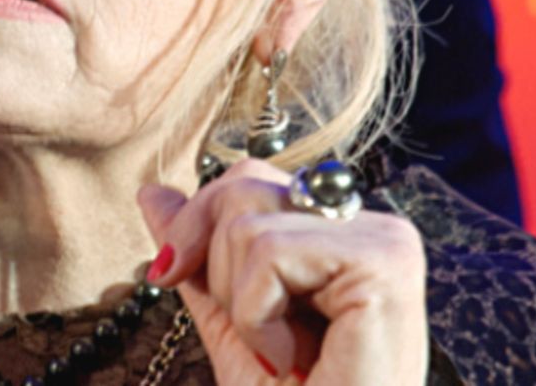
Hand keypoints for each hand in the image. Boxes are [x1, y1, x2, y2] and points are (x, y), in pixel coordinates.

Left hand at [137, 158, 427, 384]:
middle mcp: (372, 224)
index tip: (183, 282)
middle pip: (244, 186)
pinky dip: (257, 314)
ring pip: (249, 222)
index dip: (200, 230)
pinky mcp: (382, 261)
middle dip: (218, 269)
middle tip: (257, 334)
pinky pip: (271, 251)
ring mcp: (384, 240)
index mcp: (342, 232)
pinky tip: (291, 356)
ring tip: (280, 351)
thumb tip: (152, 193)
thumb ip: (200, 253)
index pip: (247, 180)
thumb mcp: (230, 318)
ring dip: (240, 304)